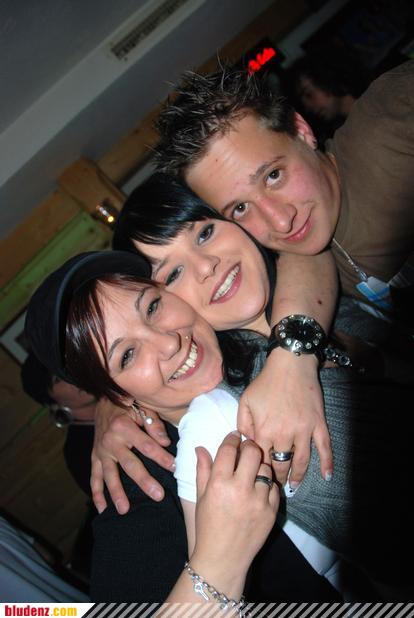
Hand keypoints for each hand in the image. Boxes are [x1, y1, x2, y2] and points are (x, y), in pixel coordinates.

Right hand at [91, 398, 175, 513]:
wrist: (103, 400)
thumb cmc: (128, 404)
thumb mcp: (142, 407)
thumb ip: (153, 424)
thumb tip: (165, 442)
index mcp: (124, 427)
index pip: (147, 446)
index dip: (162, 457)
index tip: (175, 468)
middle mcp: (110, 441)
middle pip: (130, 465)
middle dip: (144, 481)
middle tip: (158, 495)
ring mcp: (101, 451)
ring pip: (109, 475)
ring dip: (116, 493)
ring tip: (124, 510)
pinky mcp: (95, 457)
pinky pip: (94, 477)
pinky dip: (97, 494)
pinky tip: (103, 508)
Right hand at [191, 432, 277, 589]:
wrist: (223, 559)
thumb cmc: (208, 527)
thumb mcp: (201, 497)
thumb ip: (203, 470)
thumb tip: (200, 447)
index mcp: (219, 484)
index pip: (229, 449)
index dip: (232, 439)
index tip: (234, 436)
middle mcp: (240, 489)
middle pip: (253, 452)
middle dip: (249, 446)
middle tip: (246, 448)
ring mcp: (258, 501)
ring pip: (266, 468)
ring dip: (259, 466)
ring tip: (252, 471)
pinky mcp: (272, 512)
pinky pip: (275, 488)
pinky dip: (268, 486)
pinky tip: (259, 489)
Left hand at [237, 348, 332, 486]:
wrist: (291, 365)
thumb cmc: (266, 382)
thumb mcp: (245, 400)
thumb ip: (243, 423)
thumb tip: (247, 443)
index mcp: (265, 430)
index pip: (261, 458)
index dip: (258, 468)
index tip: (256, 477)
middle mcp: (285, 434)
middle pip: (281, 463)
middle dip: (277, 477)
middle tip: (273, 486)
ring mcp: (304, 431)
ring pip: (302, 461)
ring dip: (298, 476)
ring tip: (293, 487)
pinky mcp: (318, 424)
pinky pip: (324, 447)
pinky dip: (327, 463)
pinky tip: (327, 476)